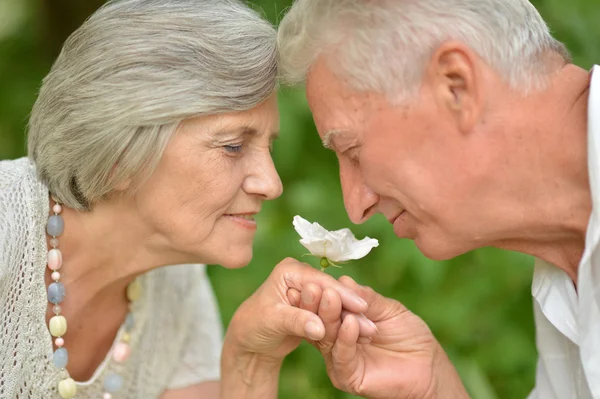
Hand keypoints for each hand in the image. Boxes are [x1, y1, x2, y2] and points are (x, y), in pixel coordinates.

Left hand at [223, 258, 376, 362]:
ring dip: (353, 318)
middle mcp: (302, 275)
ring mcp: (310, 290)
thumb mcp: (273, 321)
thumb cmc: (254, 326)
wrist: (250, 341)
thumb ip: (297, 321)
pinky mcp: (315, 305)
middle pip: (332, 291)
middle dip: (351, 309)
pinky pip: (334, 314)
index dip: (341, 295)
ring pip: (336, 303)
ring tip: (371, 333)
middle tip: (371, 326)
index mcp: (290, 270)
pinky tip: (362, 336)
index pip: (320, 281)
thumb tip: (319, 328)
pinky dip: (346, 325)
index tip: (361, 308)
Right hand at [296, 276, 468, 398]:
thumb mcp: (387, 309)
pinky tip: (350, 322)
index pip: (324, 305)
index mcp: (340, 321)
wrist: (428, 365)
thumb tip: (343, 280)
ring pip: (326, 337)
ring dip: (328, 315)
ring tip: (331, 297)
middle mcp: (334, 340)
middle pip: (319, 320)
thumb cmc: (408, 335)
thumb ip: (366, 298)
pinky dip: (344, 338)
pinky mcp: (347, 376)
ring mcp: (338, 359)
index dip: (319, 290)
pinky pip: (342, 356)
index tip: (315, 277)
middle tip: (314, 286)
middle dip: (317, 302)